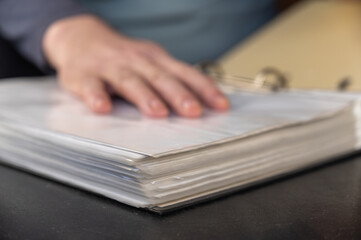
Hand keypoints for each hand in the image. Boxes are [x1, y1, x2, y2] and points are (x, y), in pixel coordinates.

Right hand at [43, 15, 228, 117]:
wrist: (80, 37)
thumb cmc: (123, 57)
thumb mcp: (151, 62)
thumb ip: (173, 79)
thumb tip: (203, 100)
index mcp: (156, 60)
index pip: (185, 73)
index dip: (204, 88)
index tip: (221, 105)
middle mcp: (137, 61)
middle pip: (160, 77)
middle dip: (179, 94)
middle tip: (194, 112)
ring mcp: (110, 67)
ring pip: (130, 81)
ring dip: (145, 96)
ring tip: (158, 112)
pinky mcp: (84, 75)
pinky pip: (90, 86)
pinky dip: (96, 96)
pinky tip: (103, 108)